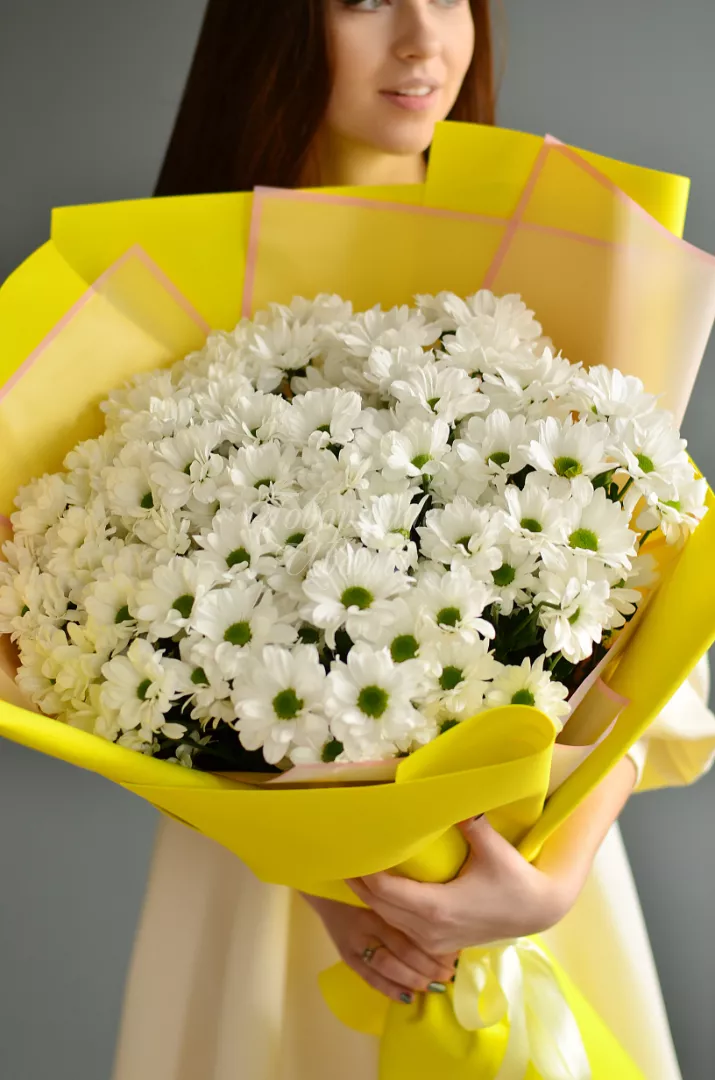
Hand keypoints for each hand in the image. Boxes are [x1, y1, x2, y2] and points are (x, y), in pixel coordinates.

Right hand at [302, 893, 457, 1003]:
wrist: (323, 884)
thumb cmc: (361, 877)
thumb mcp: (384, 879)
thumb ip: (406, 893)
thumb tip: (441, 908)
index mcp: (377, 904)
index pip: (407, 930)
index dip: (431, 946)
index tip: (454, 953)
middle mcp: (365, 925)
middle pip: (401, 951)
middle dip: (427, 966)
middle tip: (449, 974)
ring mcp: (354, 944)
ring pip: (387, 968)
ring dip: (412, 980)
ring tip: (434, 987)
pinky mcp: (347, 957)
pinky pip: (370, 978)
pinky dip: (389, 989)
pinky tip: (408, 996)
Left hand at [346, 816, 576, 955]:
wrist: (537, 911)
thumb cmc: (515, 881)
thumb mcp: (494, 849)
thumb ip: (470, 823)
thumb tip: (451, 794)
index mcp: (436, 908)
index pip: (387, 891)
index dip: (364, 874)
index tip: (349, 853)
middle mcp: (428, 929)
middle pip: (380, 907)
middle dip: (359, 884)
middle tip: (340, 858)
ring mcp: (433, 941)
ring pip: (388, 920)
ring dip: (369, 899)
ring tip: (352, 873)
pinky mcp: (438, 943)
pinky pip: (401, 927)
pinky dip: (385, 910)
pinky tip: (377, 894)